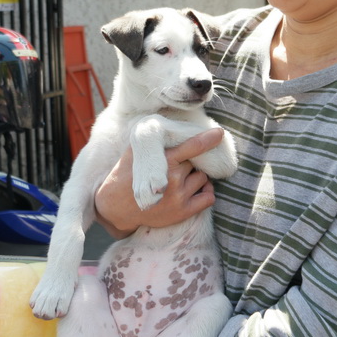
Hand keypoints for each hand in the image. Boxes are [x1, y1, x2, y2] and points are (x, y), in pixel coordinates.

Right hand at [95, 128, 223, 236]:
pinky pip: (209, 198)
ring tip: (181, 178)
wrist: (117, 207)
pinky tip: (195, 189)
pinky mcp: (183, 212)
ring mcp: (179, 197)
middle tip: (177, 165)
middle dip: (190, 162)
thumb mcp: (134, 152)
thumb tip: (168, 125)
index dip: (208, 139)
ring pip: (203, 178)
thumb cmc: (126, 175)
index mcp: (164, 162)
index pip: (193, 147)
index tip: (219, 134)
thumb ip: (152, 141)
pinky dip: (206, 192)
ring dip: (196, 176)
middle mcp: (174, 179)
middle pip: (197, 163)